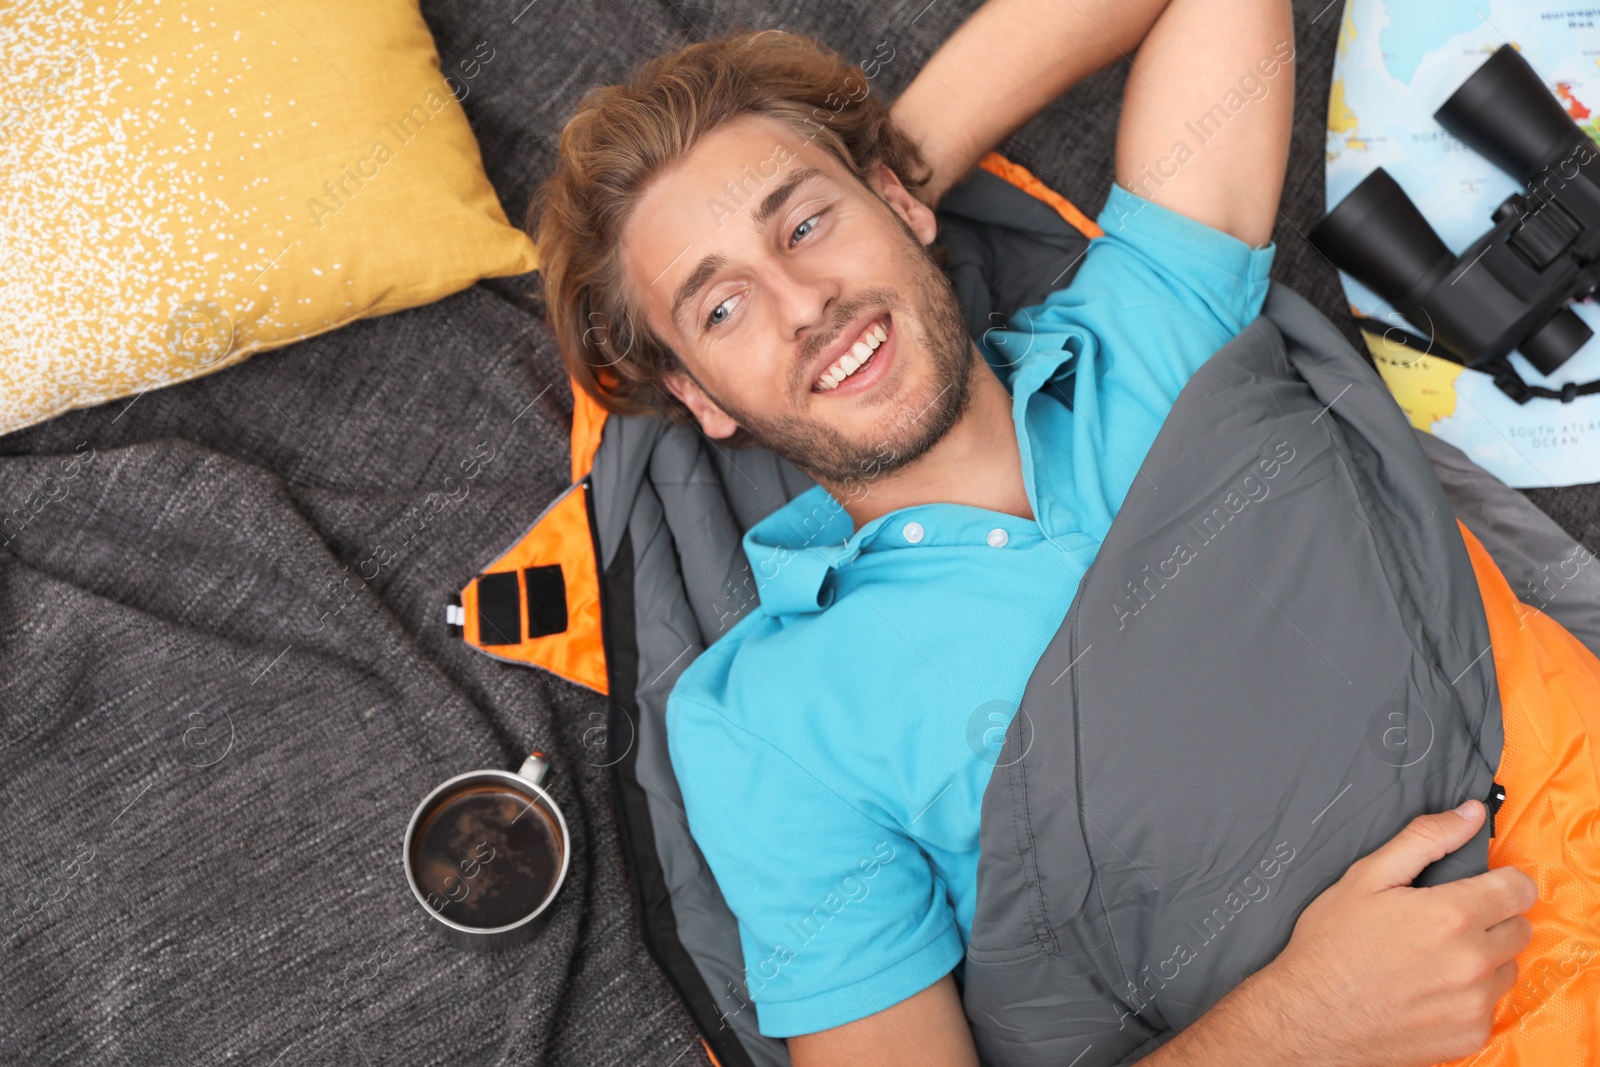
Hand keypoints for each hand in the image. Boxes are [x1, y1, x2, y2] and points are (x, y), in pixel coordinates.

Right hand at [1256, 801, 1534, 1066]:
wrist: (1309, 1017)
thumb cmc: (1331, 945)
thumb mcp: (1366, 877)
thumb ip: (1424, 840)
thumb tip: (1469, 814)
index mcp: (1451, 915)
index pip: (1519, 889)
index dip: (1502, 880)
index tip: (1481, 885)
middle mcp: (1473, 961)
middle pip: (1521, 928)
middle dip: (1492, 918)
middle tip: (1447, 922)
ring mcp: (1475, 1003)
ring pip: (1508, 968)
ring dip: (1485, 958)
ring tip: (1435, 957)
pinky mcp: (1470, 1034)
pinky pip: (1491, 1006)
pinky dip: (1470, 996)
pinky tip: (1430, 989)